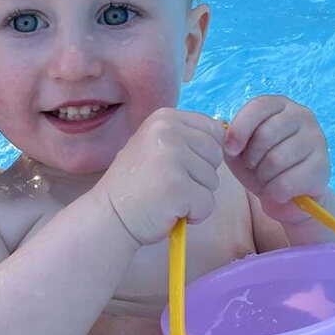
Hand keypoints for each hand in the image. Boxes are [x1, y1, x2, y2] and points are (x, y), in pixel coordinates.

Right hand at [96, 108, 225, 245]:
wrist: (108, 216)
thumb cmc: (137, 185)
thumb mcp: (156, 146)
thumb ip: (186, 138)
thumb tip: (226, 135)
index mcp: (165, 118)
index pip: (214, 130)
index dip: (203, 155)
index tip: (177, 167)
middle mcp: (168, 131)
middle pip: (216, 155)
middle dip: (200, 177)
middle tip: (170, 185)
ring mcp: (172, 157)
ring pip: (213, 181)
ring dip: (195, 197)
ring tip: (166, 197)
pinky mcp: (177, 186)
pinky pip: (207, 203)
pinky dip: (194, 214)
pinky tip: (169, 212)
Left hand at [224, 96, 331, 222]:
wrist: (288, 193)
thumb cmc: (259, 164)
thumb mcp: (240, 149)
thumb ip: (230, 139)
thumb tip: (226, 140)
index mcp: (280, 105)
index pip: (258, 107)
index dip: (239, 129)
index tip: (230, 150)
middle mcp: (302, 115)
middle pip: (265, 135)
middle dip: (250, 158)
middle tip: (252, 168)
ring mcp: (316, 139)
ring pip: (275, 160)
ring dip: (262, 177)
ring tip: (266, 179)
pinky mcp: (322, 166)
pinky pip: (286, 182)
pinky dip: (274, 192)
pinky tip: (277, 191)